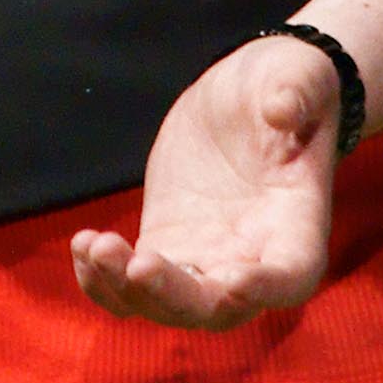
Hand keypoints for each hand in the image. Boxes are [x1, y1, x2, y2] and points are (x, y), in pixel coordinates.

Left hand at [68, 36, 341, 330]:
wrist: (248, 95)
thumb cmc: (286, 85)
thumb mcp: (299, 74)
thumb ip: (298, 91)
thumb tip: (283, 108)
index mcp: (296, 225)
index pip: (291, 276)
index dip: (265, 289)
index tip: (231, 282)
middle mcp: (253, 259)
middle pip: (218, 308)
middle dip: (176, 298)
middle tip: (138, 264)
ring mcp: (205, 260)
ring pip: (167, 305)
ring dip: (128, 291)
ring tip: (96, 247)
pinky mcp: (167, 246)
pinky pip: (133, 284)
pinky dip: (104, 280)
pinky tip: (83, 245)